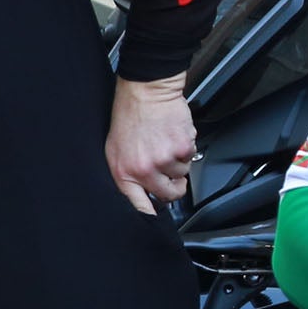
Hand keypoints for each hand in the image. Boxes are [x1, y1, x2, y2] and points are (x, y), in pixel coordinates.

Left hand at [106, 74, 195, 212]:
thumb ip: (127, 175)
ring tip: (165, 144)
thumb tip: (141, 196)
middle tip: (169, 174)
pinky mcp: (181, 149)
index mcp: (123, 173)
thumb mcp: (115, 151)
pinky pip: (191, 158)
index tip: (157, 216)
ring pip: (182, 174)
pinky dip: (187, 148)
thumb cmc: (129, 118)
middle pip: (168, 196)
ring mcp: (163, 160)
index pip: (139, 207)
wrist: (146, 92)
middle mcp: (143, 170)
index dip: (150, 215)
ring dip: (178, 162)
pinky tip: (173, 136)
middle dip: (173, 187)